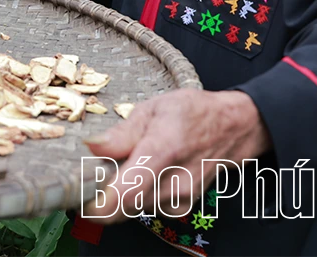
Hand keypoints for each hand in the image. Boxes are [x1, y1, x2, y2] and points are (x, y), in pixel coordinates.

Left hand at [82, 89, 271, 222]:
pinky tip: (140, 175)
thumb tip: (92, 147)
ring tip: (119, 168)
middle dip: (102, 196)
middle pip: (124, 205)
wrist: (235, 127)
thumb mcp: (154, 108)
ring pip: (134, 208)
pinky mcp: (183, 206)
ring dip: (119, 195)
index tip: (80, 201)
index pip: (127, 192)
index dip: (100, 205)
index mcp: (162, 150)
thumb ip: (122, 133)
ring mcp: (181, 197)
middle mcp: (173, 181)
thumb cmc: (194, 112)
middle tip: (91, 176)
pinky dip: (136, 196)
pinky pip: (147, 208)